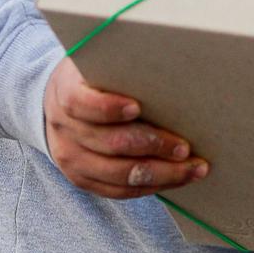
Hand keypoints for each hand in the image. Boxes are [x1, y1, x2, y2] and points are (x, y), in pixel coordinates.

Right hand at [44, 56, 207, 198]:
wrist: (60, 105)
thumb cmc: (95, 79)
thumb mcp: (98, 63)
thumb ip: (122, 67)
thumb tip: (170, 62)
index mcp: (65, 92)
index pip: (81, 103)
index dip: (108, 107)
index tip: (137, 107)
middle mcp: (64, 128)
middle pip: (111, 143)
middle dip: (153, 146)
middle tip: (185, 147)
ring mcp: (71, 158)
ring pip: (119, 175)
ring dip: (162, 174)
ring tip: (192, 169)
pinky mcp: (82, 179)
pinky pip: (119, 191)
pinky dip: (151, 187)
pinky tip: (175, 179)